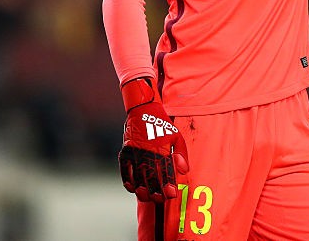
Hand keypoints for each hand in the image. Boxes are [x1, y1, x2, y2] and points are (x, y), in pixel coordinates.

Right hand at [118, 78, 188, 202]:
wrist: (142, 109)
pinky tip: (133, 189)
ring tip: (147, 198)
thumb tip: (184, 171)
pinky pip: (125, 169)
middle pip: (151, 175)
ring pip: (137, 175)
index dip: (168, 183)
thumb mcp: (176, 135)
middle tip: (160, 200)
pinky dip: (128, 180)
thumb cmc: (162, 124)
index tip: (171, 194)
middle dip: (156, 190)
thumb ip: (181, 153)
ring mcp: (134, 152)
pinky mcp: (125, 151)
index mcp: (161, 147)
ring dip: (142, 188)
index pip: (165, 169)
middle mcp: (146, 151)